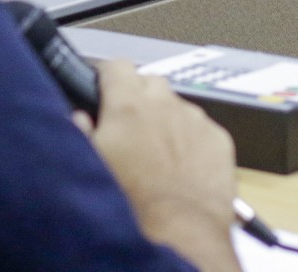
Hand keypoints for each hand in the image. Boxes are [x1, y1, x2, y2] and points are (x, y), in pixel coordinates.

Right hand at [83, 61, 239, 271]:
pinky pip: (202, 128)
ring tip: (157, 154)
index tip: (105, 87)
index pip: (116, 65)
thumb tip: (78, 118)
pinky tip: (182, 166)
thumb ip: (82, 131)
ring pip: (178, 105)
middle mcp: (164, 105)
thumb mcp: (91, 164)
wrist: (180, 231)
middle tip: (130, 128)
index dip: (108, 76)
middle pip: (149, 81)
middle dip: (139, 97)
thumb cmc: (135, 205)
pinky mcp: (218, 139)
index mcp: (127, 106)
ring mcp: (195, 120)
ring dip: (167, 120)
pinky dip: (192, 140)